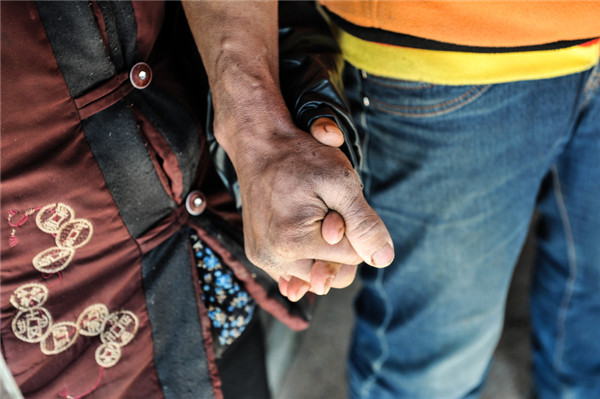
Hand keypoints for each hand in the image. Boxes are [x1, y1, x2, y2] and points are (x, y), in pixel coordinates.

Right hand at [275, 117, 358, 300]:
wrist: (259, 146)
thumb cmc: (301, 159)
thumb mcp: (341, 183)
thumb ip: (365, 224)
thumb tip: (383, 259)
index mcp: (294, 244)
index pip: (352, 258)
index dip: (352, 228)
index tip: (334, 205)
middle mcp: (274, 259)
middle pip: (334, 275)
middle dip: (339, 247)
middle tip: (324, 213)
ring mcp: (263, 260)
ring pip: (315, 276)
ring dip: (322, 252)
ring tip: (310, 218)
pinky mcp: (259, 256)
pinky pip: (296, 270)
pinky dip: (306, 254)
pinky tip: (300, 230)